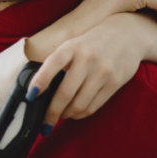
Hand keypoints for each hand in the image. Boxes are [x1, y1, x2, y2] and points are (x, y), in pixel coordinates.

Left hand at [28, 12, 156, 132]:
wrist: (126, 34)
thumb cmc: (90, 44)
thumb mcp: (71, 45)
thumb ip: (57, 63)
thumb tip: (38, 90)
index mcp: (71, 48)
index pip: (52, 64)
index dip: (39, 81)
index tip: (30, 96)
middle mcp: (86, 59)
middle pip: (65, 93)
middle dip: (52, 112)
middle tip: (44, 123)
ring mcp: (102, 72)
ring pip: (80, 104)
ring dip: (67, 115)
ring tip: (60, 116)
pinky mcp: (115, 83)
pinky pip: (94, 106)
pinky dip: (81, 114)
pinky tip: (75, 113)